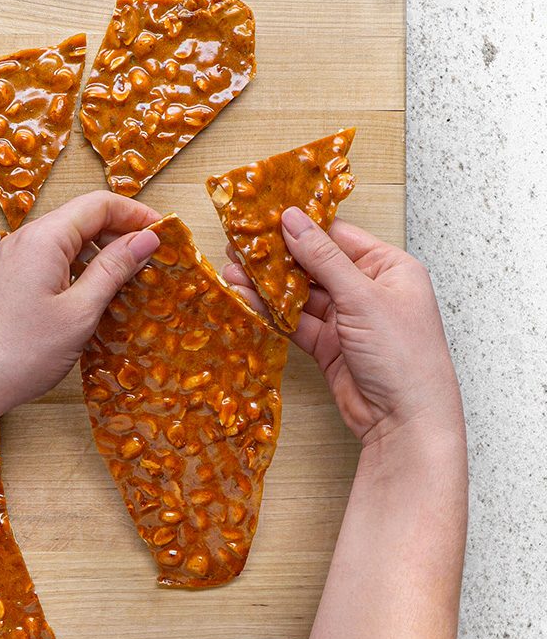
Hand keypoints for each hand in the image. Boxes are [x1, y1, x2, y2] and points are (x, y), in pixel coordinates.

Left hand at [0, 191, 161, 419]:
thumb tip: (147, 239)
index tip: (165, 234)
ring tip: (129, 281)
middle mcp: (25, 239)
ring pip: (67, 241)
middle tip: (152, 262)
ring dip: (100, 253)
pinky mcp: (8, 280)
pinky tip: (94, 295)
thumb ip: (114, 269)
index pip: (98, 204)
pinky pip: (51, 260)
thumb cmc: (24, 351)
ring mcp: (13, 259)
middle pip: (82, 218)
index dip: (135, 213)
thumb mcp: (80, 311)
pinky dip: (78, 269)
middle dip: (119, 232)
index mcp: (44, 237)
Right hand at [223, 207, 462, 445]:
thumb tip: (291, 219)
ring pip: (300, 294)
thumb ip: (322, 258)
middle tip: (238, 246)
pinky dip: (271, 312)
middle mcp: (368, 289)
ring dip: (267, 286)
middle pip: (314, 264)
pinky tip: (246, 299)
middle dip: (276, 257)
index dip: (301, 227)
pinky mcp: (329, 344)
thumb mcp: (362, 298)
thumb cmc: (403, 355)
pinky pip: (295, 321)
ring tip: (231, 272)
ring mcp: (347, 318)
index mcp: (389, 268)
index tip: (263, 217)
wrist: (405, 421)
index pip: (338, 237)